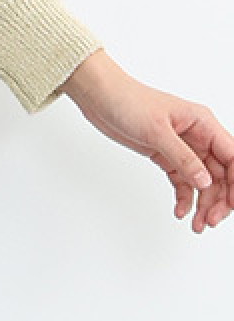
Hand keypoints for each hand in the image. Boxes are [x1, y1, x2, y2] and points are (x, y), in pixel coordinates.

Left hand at [60, 49, 232, 233]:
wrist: (99, 97)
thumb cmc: (127, 101)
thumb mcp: (156, 131)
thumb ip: (183, 158)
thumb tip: (206, 182)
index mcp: (202, 123)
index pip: (232, 157)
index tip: (231, 205)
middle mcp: (197, 136)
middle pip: (221, 174)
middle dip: (219, 199)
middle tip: (210, 220)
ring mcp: (183, 147)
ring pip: (203, 181)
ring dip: (203, 204)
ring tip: (197, 224)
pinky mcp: (166, 155)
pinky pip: (183, 181)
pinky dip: (184, 198)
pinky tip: (180, 211)